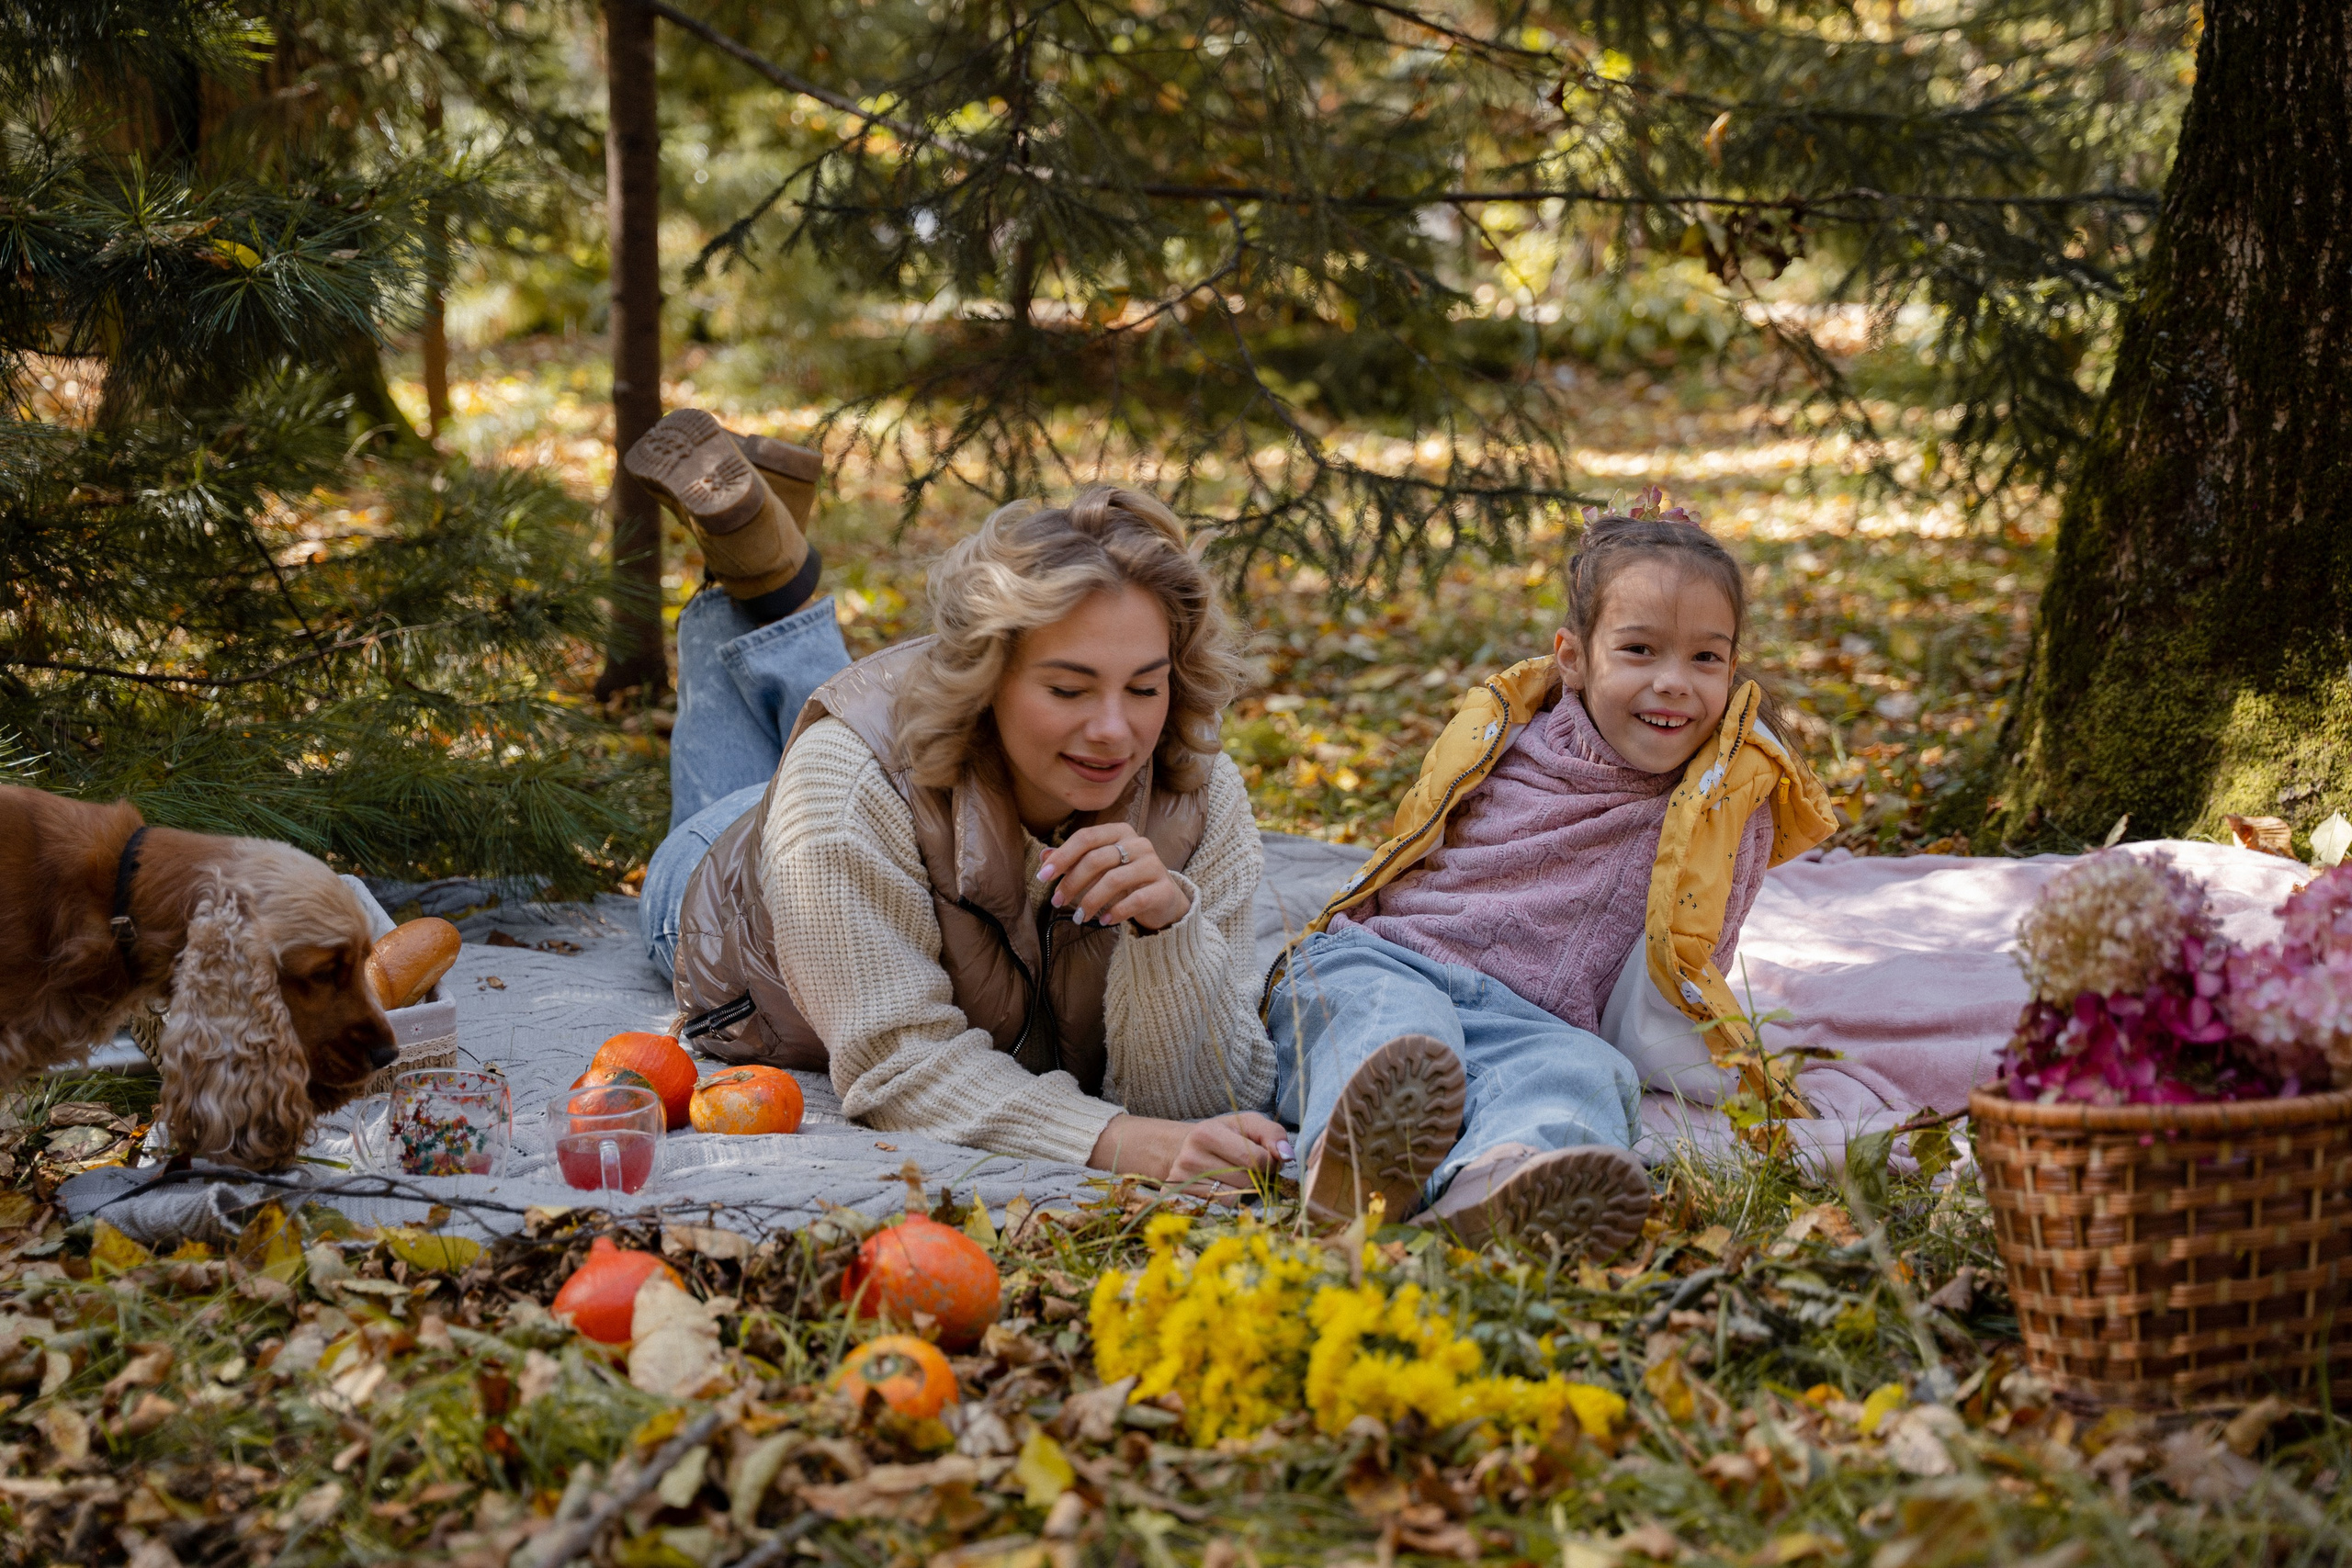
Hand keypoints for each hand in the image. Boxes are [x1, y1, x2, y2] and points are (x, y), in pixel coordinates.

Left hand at [1039, 823, 1191, 931]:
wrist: (1163, 898)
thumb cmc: (1126, 879)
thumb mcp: (1100, 867)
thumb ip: (1074, 860)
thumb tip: (1044, 857)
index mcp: (1120, 832)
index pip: (1086, 838)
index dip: (1062, 856)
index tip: (1043, 876)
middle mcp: (1139, 844)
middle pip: (1097, 859)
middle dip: (1072, 882)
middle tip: (1057, 901)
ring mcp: (1154, 865)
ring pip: (1114, 880)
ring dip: (1091, 901)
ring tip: (1079, 917)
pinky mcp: (1164, 888)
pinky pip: (1136, 900)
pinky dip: (1116, 912)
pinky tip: (1103, 921)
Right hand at [1089, 1112, 1291, 1192]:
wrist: (1184, 1150)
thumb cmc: (1224, 1136)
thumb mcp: (1247, 1125)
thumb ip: (1272, 1134)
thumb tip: (1288, 1156)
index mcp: (1207, 1133)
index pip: (1257, 1160)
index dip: (1271, 1163)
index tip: (1267, 1159)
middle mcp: (1189, 1157)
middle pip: (1247, 1182)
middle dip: (1258, 1179)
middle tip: (1251, 1169)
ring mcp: (1182, 1182)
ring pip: (1234, 1199)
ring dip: (1244, 1192)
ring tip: (1234, 1177)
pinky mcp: (1180, 1200)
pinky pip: (1220, 1209)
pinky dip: (1228, 1201)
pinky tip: (1221, 1188)